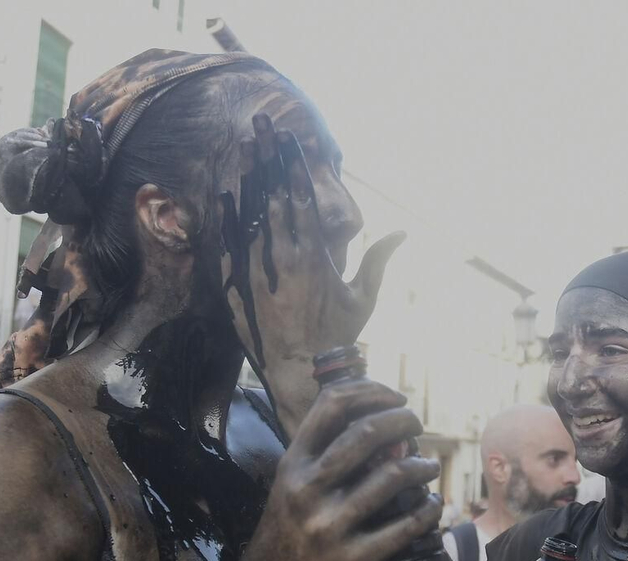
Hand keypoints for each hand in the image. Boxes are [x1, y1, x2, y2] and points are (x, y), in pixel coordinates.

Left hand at [225, 112, 403, 436]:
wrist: (302, 371)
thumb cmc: (338, 336)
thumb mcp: (364, 297)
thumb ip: (378, 260)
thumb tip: (403, 233)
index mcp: (315, 256)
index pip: (304, 199)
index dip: (296, 165)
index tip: (292, 138)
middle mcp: (283, 257)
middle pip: (273, 195)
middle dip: (268, 157)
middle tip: (260, 124)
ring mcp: (257, 270)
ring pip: (250, 213)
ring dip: (248, 177)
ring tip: (245, 145)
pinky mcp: (239, 285)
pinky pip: (230, 244)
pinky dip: (227, 218)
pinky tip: (225, 193)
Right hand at [231, 378, 439, 560]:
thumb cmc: (284, 541)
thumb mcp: (287, 490)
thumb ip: (320, 460)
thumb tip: (374, 429)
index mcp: (292, 465)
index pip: (331, 404)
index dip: (371, 392)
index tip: (395, 398)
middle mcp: (308, 488)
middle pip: (368, 432)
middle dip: (404, 422)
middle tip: (418, 428)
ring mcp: (329, 525)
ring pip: (392, 476)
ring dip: (423, 466)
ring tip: (431, 467)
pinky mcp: (351, 560)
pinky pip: (403, 528)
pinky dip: (428, 512)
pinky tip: (433, 506)